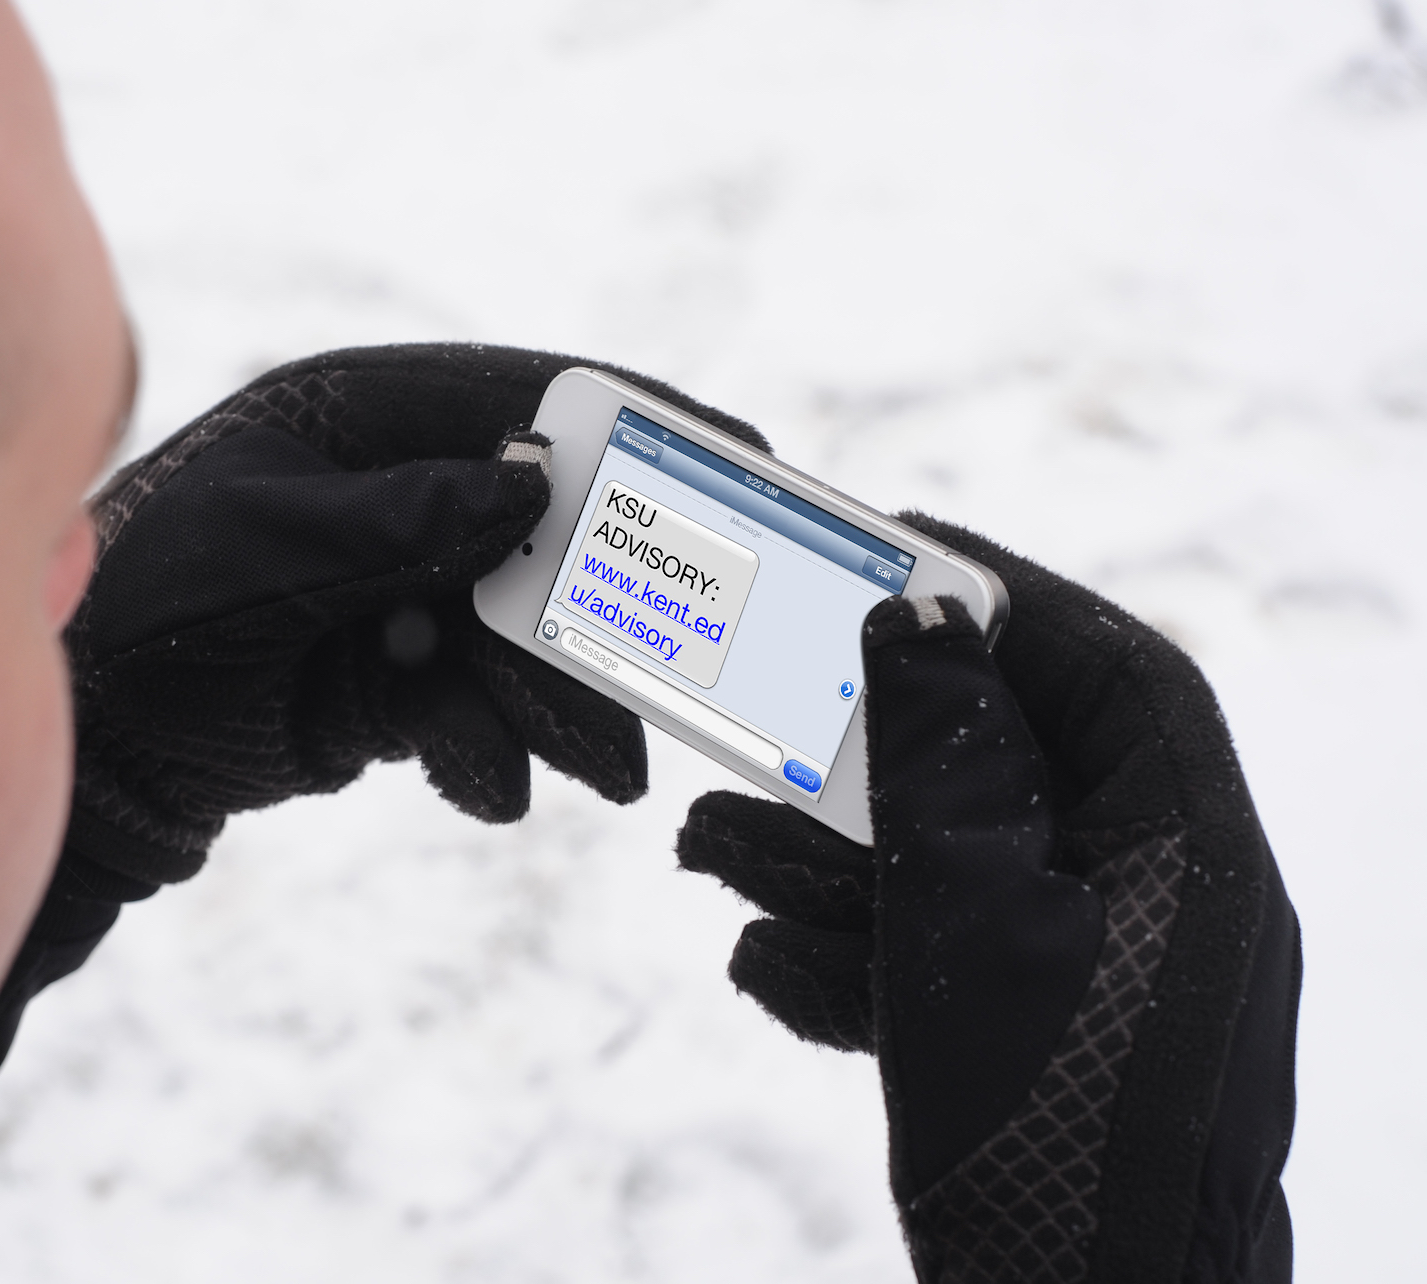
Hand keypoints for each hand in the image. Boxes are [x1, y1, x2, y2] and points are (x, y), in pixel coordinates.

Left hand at [66, 342, 772, 883]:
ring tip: (602, 772)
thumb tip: (529, 487)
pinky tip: (482, 781)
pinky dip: (489, 746)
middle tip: (686, 669)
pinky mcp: (390, 676)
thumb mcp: (267, 560)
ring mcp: (395, 587)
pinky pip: (476, 705)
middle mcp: (387, 493)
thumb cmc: (139, 619)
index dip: (636, 425)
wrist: (82, 757)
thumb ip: (399, 520)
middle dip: (606, 610)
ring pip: (521, 632)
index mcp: (352, 419)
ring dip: (562, 702)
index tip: (741, 458)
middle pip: (542, 531)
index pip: (522, 400)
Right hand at [677, 517, 1299, 1282]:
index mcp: (1191, 863)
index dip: (1008, 601)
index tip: (894, 557)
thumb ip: (944, 758)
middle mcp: (1157, 917)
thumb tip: (920, 613)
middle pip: (1012, 774)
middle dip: (869, 753)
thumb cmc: (1048, 1140)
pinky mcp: (1039, 1062)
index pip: (1114, 678)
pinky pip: (939, 970)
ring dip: (826, 859)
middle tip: (757, 713)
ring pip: (954, 876)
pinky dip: (848, 958)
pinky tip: (759, 957)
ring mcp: (1099, 995)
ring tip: (703, 843)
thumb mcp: (972, 923)